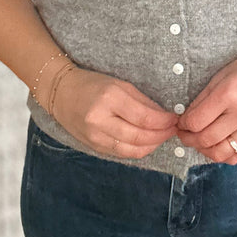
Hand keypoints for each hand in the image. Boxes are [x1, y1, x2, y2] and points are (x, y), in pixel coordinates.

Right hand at [50, 66, 178, 159]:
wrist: (61, 93)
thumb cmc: (92, 83)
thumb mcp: (119, 84)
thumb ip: (142, 101)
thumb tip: (164, 115)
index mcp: (110, 98)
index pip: (144, 117)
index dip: (163, 122)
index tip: (175, 119)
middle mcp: (101, 120)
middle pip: (139, 136)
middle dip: (161, 135)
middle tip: (173, 130)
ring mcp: (96, 136)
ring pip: (131, 149)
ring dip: (152, 145)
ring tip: (162, 137)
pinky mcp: (94, 147)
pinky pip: (121, 153)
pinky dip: (138, 150)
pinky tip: (147, 143)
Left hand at [176, 37, 236, 163]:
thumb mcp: (222, 75)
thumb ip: (203, 98)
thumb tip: (186, 118)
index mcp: (230, 94)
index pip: (197, 121)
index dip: (183, 124)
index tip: (179, 122)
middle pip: (206, 139)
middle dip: (188, 138)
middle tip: (183, 133)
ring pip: (219, 153)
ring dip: (203, 150)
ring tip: (197, 141)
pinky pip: (236, 156)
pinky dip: (221, 155)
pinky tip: (215, 146)